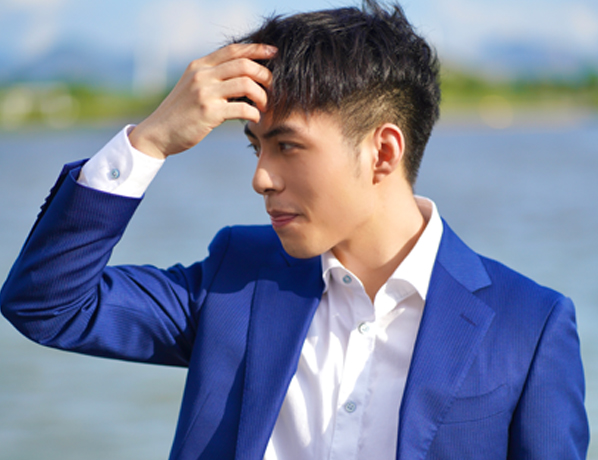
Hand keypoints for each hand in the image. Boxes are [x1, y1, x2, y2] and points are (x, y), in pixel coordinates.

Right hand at [129, 43, 276, 159]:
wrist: (158, 133)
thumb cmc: (179, 113)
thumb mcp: (192, 86)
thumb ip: (211, 77)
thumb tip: (241, 75)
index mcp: (199, 66)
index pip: (233, 50)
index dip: (257, 49)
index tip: (273, 53)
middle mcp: (202, 75)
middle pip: (244, 65)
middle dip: (265, 75)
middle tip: (273, 87)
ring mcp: (205, 93)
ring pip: (246, 84)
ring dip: (262, 96)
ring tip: (264, 106)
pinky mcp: (209, 113)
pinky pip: (242, 108)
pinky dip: (254, 113)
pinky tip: (255, 118)